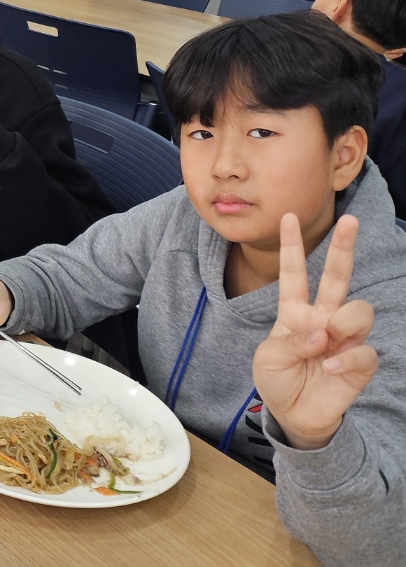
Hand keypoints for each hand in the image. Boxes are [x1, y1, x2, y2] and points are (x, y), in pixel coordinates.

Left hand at [253, 214, 376, 450]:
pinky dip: (344, 358)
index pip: (293, 273)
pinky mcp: (359, 361)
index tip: (288, 217)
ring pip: (358, 311)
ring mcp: (343, 338)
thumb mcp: (268, 358)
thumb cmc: (277, 380)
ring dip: (342, 322)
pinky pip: (363, 350)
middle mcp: (322, 318)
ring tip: (326, 342)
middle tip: (349, 220)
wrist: (293, 415)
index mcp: (294, 310)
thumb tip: (322, 333)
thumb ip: (291, 341)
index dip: (291, 246)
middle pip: (336, 277)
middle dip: (343, 247)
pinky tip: (329, 367)